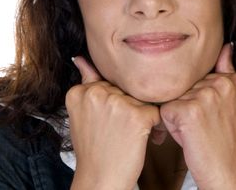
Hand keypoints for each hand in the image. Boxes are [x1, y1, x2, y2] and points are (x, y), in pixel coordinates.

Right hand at [66, 57, 160, 189]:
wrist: (100, 181)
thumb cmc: (94, 149)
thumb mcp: (83, 113)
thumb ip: (86, 83)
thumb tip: (80, 58)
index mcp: (79, 92)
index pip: (108, 84)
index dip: (114, 104)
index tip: (108, 123)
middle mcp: (96, 93)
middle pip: (126, 90)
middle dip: (129, 108)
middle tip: (120, 132)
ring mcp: (117, 103)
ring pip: (142, 99)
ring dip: (143, 116)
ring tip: (130, 136)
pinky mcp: (137, 116)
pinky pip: (156, 112)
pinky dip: (154, 127)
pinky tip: (142, 139)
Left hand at [160, 43, 235, 188]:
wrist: (227, 170)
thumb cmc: (227, 140)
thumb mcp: (234, 102)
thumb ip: (227, 72)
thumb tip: (227, 46)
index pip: (204, 77)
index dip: (203, 98)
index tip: (215, 115)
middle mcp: (222, 84)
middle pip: (188, 85)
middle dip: (189, 104)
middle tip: (206, 125)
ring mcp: (205, 95)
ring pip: (175, 97)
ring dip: (179, 115)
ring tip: (198, 130)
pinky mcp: (188, 110)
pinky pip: (165, 111)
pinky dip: (171, 126)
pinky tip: (189, 135)